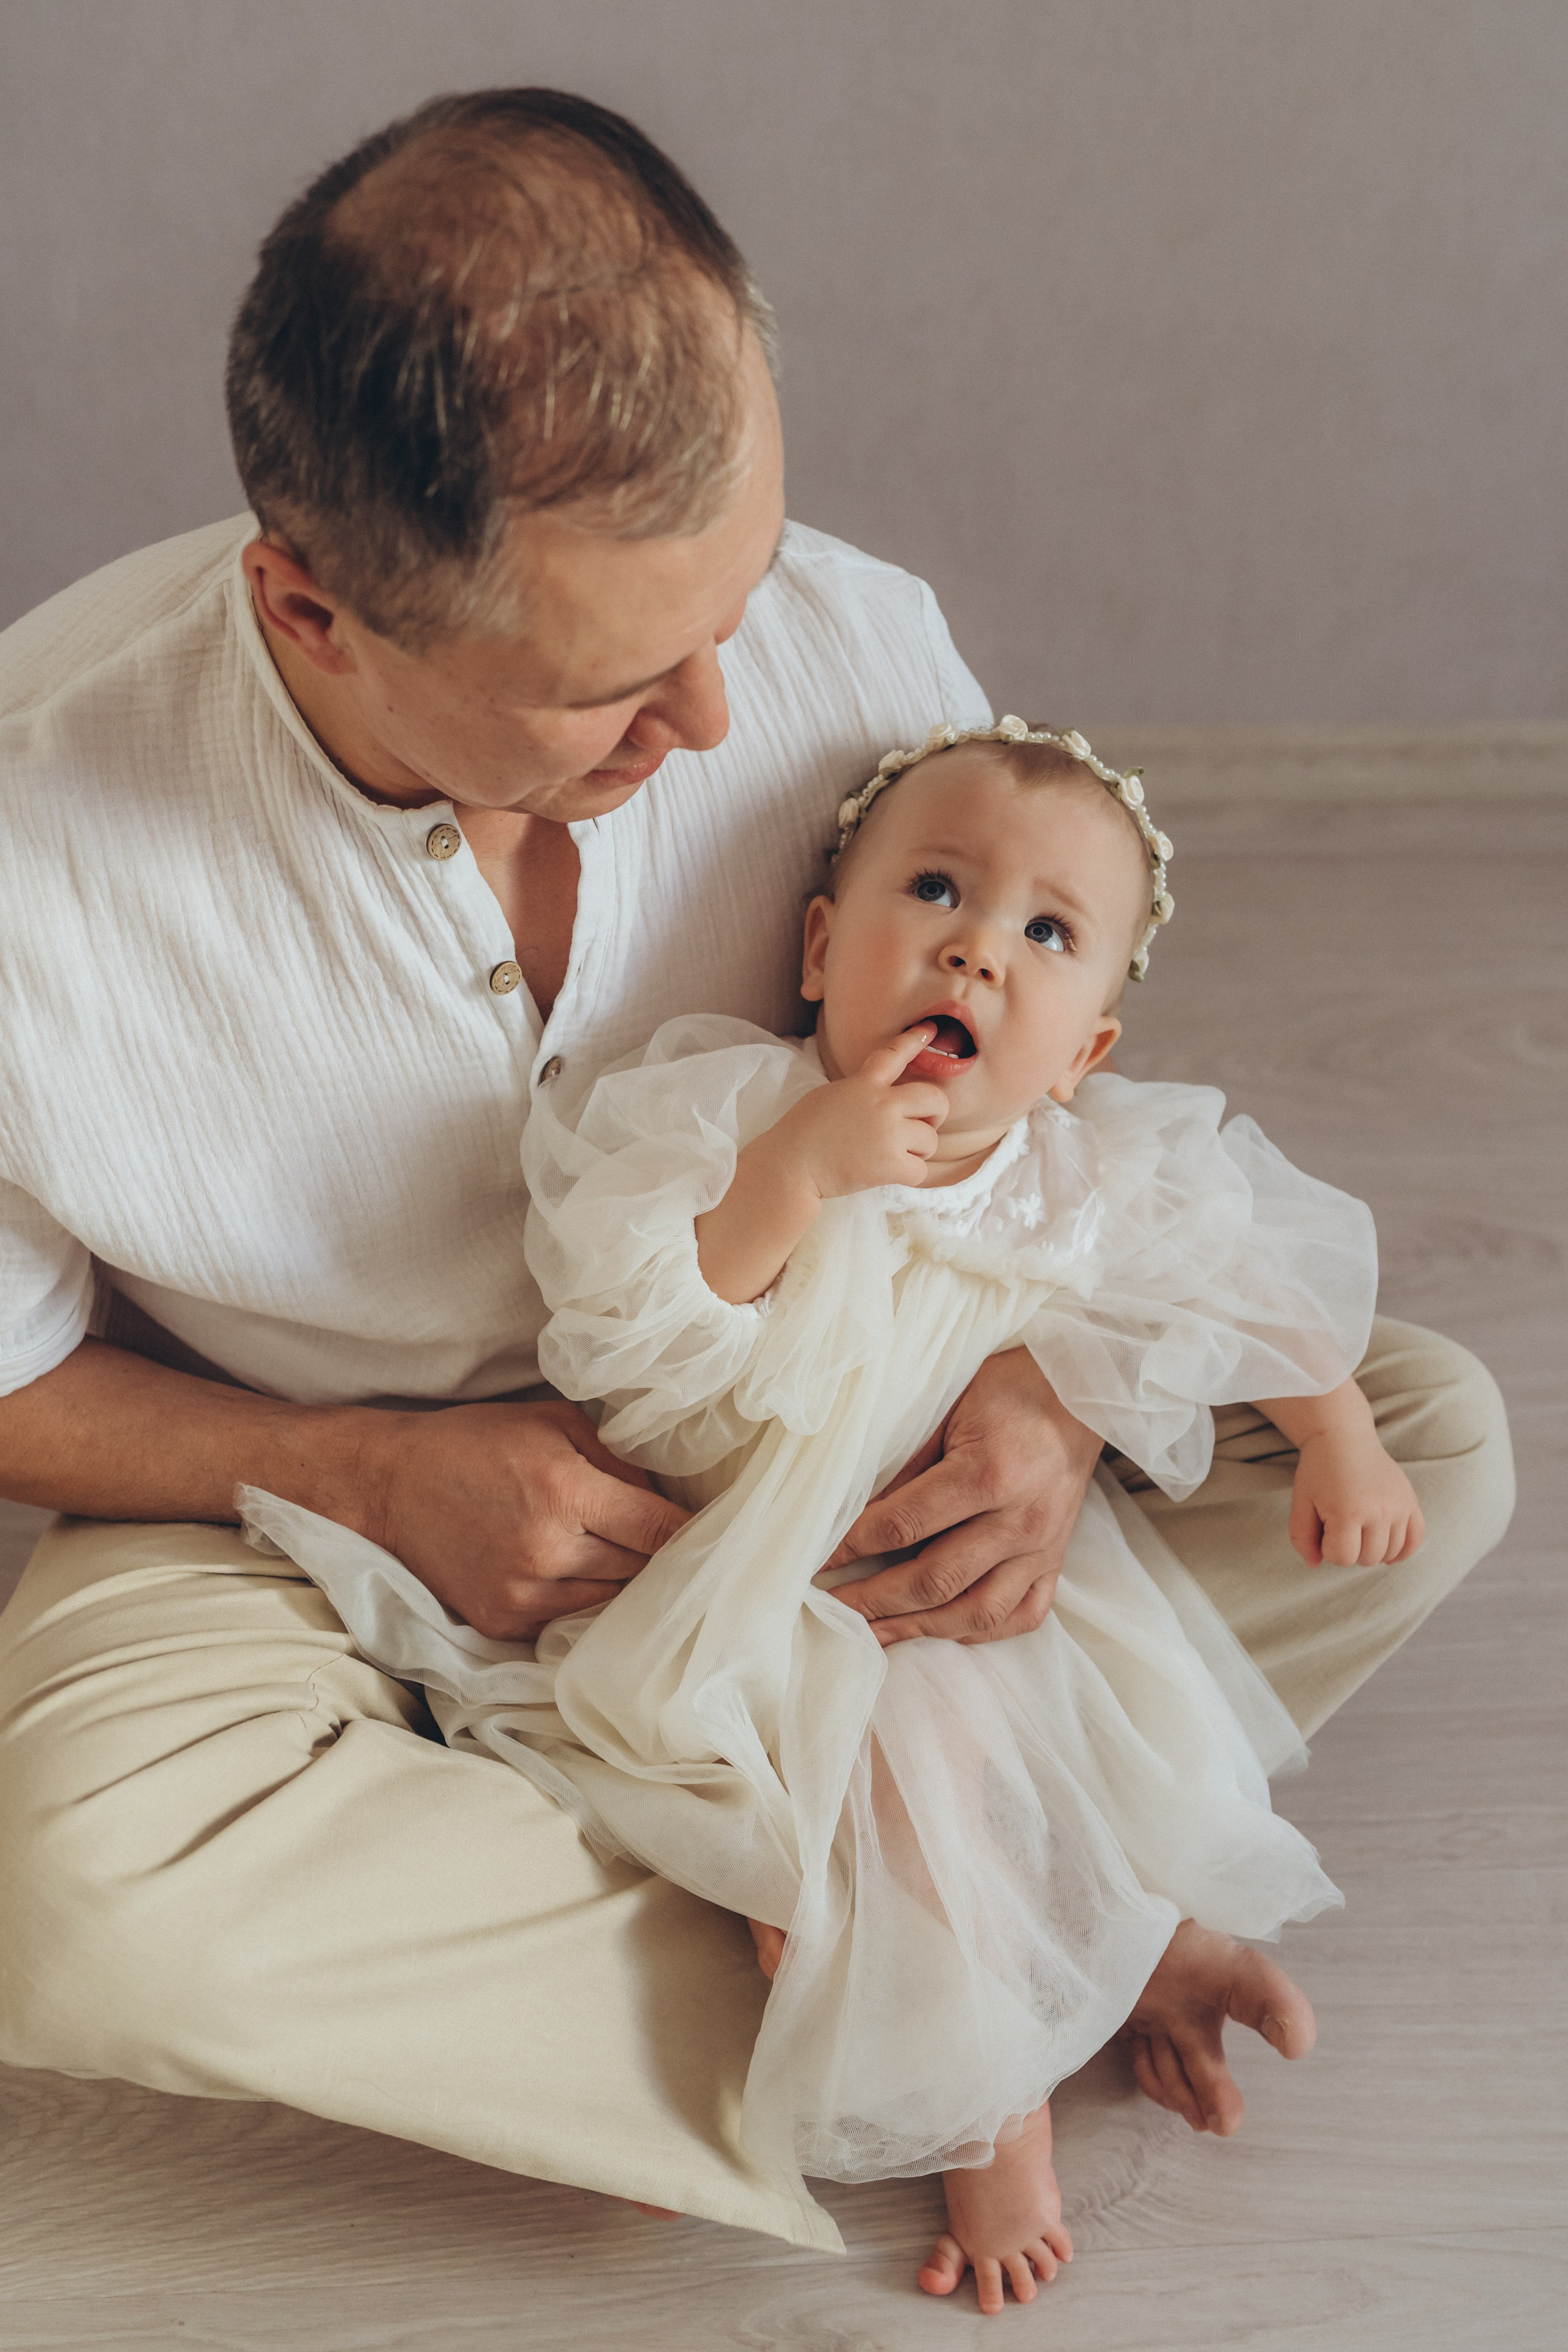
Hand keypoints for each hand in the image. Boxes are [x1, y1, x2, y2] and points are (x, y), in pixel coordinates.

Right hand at [355, 1397, 689, 1638]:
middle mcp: (549, 1552)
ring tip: (619, 1556)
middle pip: (641, 1570)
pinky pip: (569, 1622)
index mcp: (566, 1493)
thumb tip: (668, 1497)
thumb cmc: (477, 1442)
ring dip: (621, 1581)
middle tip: (664, 1542)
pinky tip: (576, 1575)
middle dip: (655, 1555)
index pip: (660, 1530)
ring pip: (611, 1602)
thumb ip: (619, 1458)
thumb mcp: (554, 1423)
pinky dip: (581, 1601)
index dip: (691, 1533)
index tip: (713, 1533)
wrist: (390, 1486)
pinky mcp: (503, 1624)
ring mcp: (523, 1595)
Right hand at [776, 1026, 950, 1196]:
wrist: (790, 1164)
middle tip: (923, 1126)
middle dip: (935, 1114)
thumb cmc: (801, 1133)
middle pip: (934, 1098)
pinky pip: (921, 1170)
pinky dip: (909, 1174)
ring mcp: (888, 1133)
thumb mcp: (829, 1095)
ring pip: (931, 1139)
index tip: (931, 1029)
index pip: (894, 1054)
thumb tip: (882, 1097)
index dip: (915, 1039)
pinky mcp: (890, 1164)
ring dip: (919, 1150)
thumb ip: (860, 1091)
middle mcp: (882, 1104)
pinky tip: (890, 1173)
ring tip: (894, 1155)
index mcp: (864, 1084)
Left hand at [824, 1348, 1102, 1644]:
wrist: (1083, 1391)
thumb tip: (853, 1512)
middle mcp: (1020, 1520)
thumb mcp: (949, 1407)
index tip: (817, 1559)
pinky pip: (1022, 1616)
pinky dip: (980, 1631)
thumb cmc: (1011, 1388)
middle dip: (875, 1601)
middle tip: (832, 1610)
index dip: (853, 1546)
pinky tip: (943, 1629)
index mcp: (988, 1474)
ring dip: (920, 1629)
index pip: (903, 1525)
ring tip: (875, 1635)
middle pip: (935, 1580)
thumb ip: (906, 1464)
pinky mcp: (1057, 1560)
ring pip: (977, 1612)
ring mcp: (1043, 1547)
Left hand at [1289, 1426, 1423, 1568]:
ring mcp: (1399, 1507)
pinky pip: (1416, 1540)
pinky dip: (1403, 1551)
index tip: (1324, 1530)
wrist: (1344, 1438)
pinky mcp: (1411, 1502)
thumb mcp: (1301, 1502)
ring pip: (1390, 1553)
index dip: (1328, 1549)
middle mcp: (1378, 1511)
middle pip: (1368, 1558)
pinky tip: (1388, 1552)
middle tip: (1340, 1527)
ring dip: (1372, 1550)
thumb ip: (1302, 1538)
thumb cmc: (1318, 1471)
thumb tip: (1315, 1564)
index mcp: (1348, 1512)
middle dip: (1350, 1550)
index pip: (1343, 1558)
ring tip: (1358, 1530)